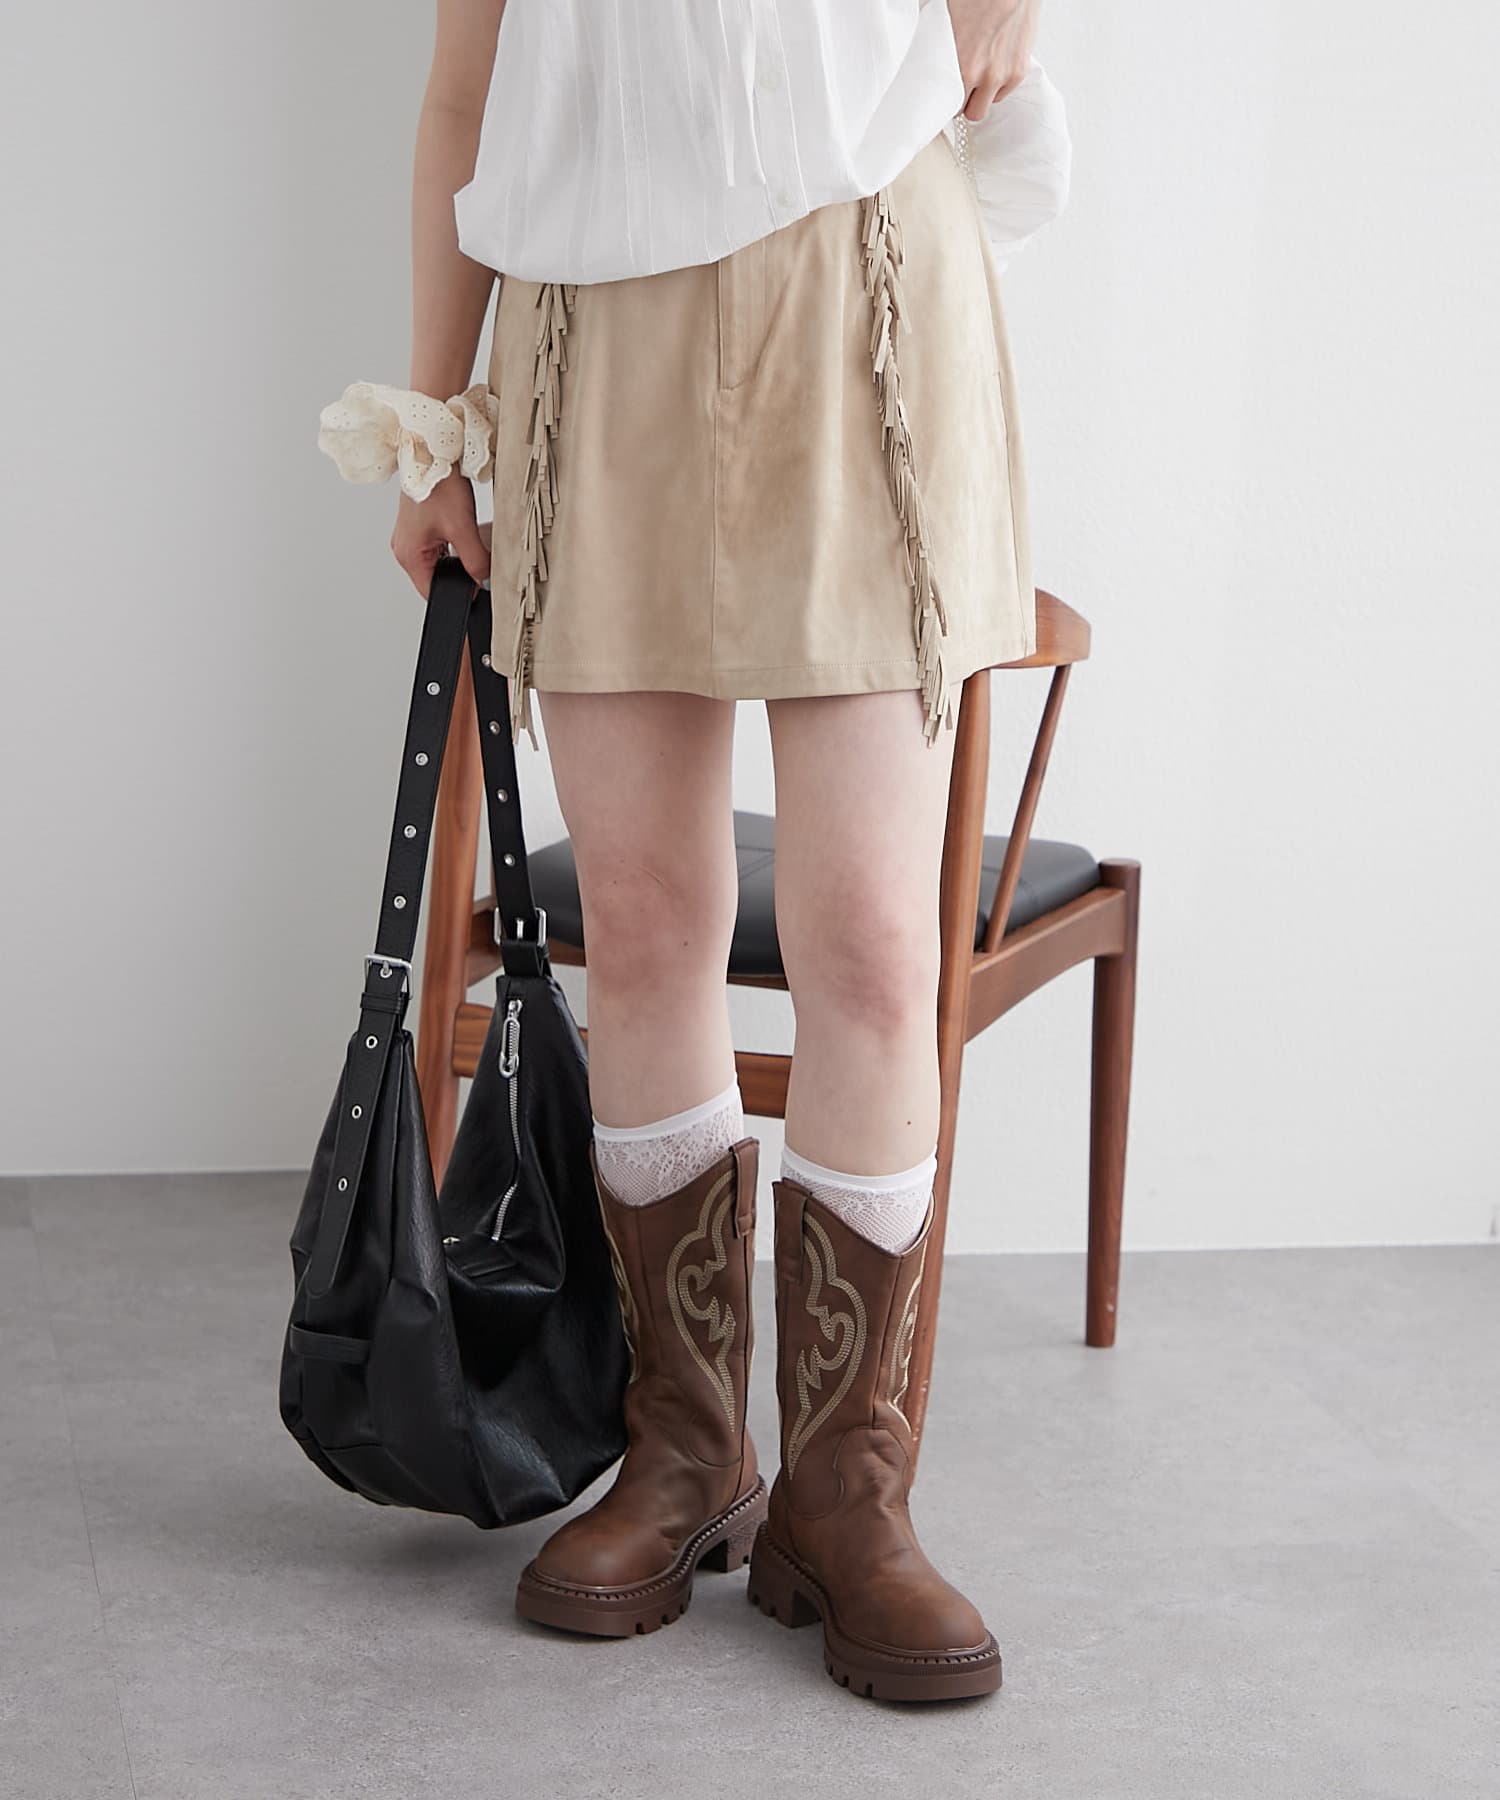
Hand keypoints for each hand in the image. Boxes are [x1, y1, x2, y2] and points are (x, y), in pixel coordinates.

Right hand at [390, 471, 491, 598]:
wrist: (432, 452)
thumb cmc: (439, 484)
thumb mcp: (463, 528)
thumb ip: (474, 561)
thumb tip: (483, 581)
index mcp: (409, 555)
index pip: (432, 593)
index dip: (456, 594)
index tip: (476, 589)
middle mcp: (404, 548)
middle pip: (434, 578)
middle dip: (456, 574)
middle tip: (474, 559)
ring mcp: (408, 537)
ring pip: (436, 563)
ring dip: (453, 557)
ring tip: (463, 537)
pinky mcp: (416, 528)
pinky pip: (434, 548)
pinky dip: (448, 545)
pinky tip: (458, 530)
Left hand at [946, 0, 1039, 121]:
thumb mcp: (947, 19)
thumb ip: (936, 44)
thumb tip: (923, 53)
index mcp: (962, 66)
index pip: (949, 106)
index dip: (947, 102)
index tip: (945, 98)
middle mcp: (984, 75)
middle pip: (972, 113)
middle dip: (966, 103)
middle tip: (963, 90)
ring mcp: (1004, 75)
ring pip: (989, 104)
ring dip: (984, 94)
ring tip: (981, 74)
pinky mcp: (1020, 70)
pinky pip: (1006, 92)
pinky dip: (1000, 84)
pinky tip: (995, 65)